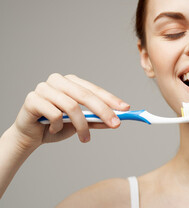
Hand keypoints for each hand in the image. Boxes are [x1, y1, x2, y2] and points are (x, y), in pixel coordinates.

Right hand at [12, 73, 129, 149]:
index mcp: (71, 82)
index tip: (126, 109)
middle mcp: (58, 81)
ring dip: (81, 126)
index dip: (111, 99)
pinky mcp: (32, 99)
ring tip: (85, 139)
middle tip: (115, 124)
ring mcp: (44, 88)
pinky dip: (58, 126)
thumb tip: (116, 120)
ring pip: (71, 106)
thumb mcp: (80, 123)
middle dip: (103, 111)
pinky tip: (53, 130)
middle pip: (85, 95)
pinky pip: (54, 114)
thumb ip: (96, 119)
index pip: (94, 89)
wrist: (30, 136)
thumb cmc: (56, 126)